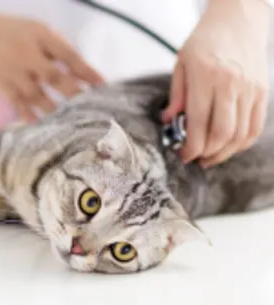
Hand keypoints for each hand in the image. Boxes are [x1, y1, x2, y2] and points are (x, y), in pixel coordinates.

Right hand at [0, 5, 103, 119]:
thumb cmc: (20, 34)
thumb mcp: (42, 34)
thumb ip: (62, 52)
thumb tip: (87, 76)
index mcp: (40, 36)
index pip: (68, 55)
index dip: (86, 71)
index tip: (102, 87)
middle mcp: (26, 53)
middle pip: (52, 76)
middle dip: (72, 93)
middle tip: (88, 108)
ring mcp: (12, 70)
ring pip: (35, 93)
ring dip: (52, 108)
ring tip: (68, 123)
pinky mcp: (2, 84)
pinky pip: (16, 102)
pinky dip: (28, 115)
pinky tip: (40, 126)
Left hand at [162, 0, 269, 167]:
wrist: (239, 19)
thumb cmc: (205, 41)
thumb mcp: (182, 63)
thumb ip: (176, 95)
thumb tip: (169, 122)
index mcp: (206, 77)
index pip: (198, 123)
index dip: (191, 147)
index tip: (184, 155)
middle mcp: (231, 84)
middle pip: (222, 133)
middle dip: (206, 153)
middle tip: (196, 159)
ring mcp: (251, 88)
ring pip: (240, 135)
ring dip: (224, 153)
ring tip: (210, 157)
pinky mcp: (263, 91)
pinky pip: (255, 127)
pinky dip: (242, 143)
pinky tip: (229, 147)